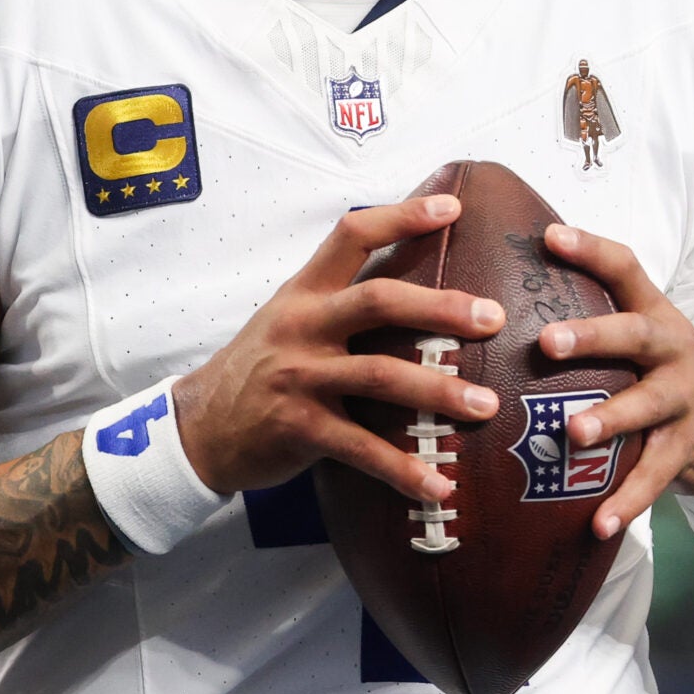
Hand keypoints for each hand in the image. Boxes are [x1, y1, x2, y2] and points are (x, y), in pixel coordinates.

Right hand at [174, 194, 505, 503]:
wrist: (200, 427)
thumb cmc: (261, 366)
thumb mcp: (290, 317)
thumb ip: (341, 298)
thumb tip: (420, 287)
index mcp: (304, 290)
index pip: (353, 235)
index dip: (402, 216)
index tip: (454, 207)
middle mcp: (302, 326)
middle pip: (378, 302)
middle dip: (441, 309)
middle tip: (493, 319)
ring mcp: (299, 377)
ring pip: (380, 376)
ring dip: (439, 392)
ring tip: (486, 406)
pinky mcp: (299, 428)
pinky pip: (362, 449)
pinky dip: (403, 470)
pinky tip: (439, 486)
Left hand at [537, 223, 693, 540]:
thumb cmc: (652, 372)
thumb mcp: (634, 336)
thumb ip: (586, 313)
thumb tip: (494, 291)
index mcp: (654, 313)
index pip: (626, 268)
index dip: (591, 250)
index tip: (549, 237)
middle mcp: (673, 348)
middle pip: (637, 334)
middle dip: (594, 336)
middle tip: (547, 342)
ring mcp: (684, 399)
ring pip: (648, 407)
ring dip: (611, 419)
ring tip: (575, 434)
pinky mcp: (687, 448)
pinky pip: (655, 476)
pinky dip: (627, 501)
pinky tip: (598, 523)